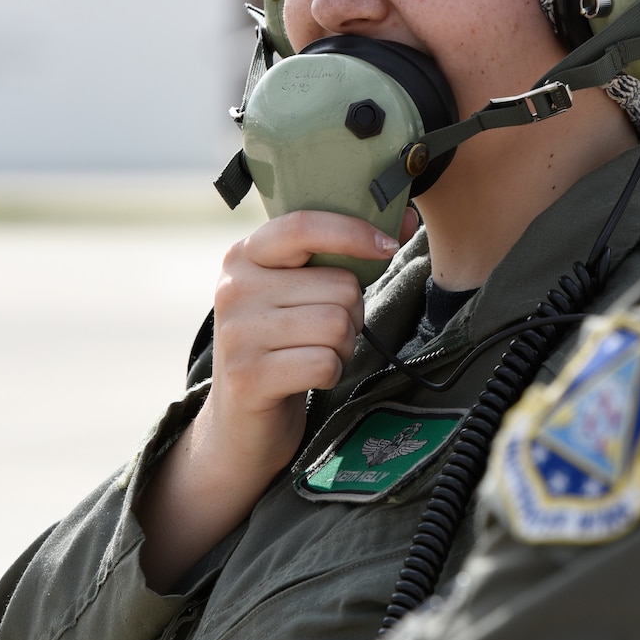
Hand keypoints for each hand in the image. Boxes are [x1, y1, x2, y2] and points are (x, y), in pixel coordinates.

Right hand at [199, 211, 399, 475]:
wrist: (240, 420)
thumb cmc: (283, 343)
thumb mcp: (298, 290)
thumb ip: (343, 252)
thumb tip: (405, 219)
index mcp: (244, 255)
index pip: (304, 226)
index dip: (354, 231)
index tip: (388, 246)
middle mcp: (234, 288)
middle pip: (339, 285)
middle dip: (352, 313)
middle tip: (326, 331)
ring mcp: (237, 333)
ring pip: (337, 324)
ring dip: (343, 345)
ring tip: (315, 352)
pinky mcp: (248, 376)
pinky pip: (325, 362)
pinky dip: (330, 372)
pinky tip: (308, 376)